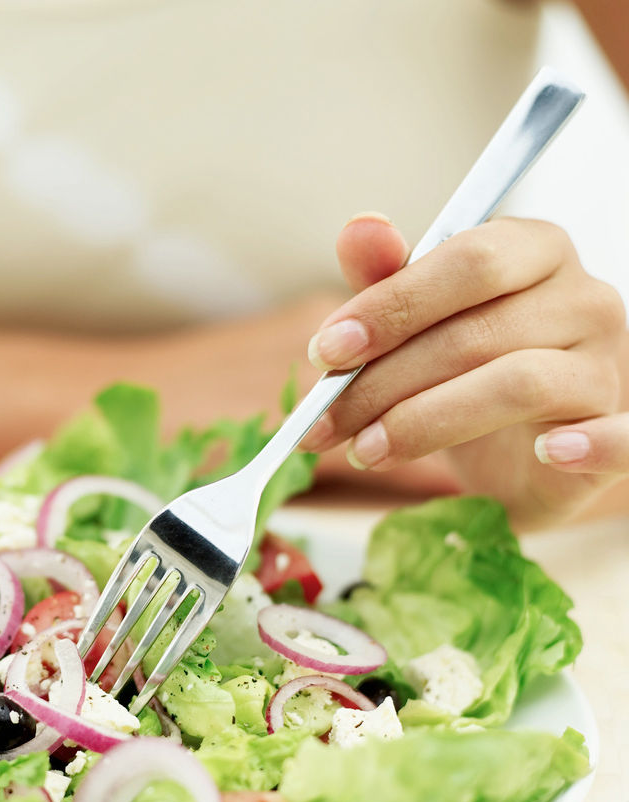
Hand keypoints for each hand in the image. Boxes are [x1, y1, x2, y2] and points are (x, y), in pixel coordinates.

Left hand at [299, 213, 628, 526]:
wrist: (530, 450)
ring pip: (517, 384)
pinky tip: (544, 454)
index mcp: (531, 251)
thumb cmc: (470, 374)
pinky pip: (622, 434)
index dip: (390, 305)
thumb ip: (389, 281)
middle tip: (324, 421)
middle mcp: (580, 296)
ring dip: (425, 423)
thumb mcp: (421, 326)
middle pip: (476, 330)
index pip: (465, 261)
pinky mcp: (622, 425)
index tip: (326, 352)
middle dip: (384, 380)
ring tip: (365, 453)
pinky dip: (587, 445)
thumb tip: (358, 226)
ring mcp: (607, 361)